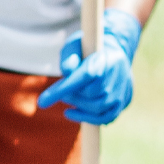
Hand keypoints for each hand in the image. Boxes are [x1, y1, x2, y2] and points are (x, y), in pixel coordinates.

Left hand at [37, 8, 141, 124]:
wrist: (114, 55)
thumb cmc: (88, 50)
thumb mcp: (75, 45)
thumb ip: (69, 56)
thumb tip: (67, 71)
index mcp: (105, 58)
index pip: (84, 76)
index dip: (64, 88)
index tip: (42, 102)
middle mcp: (117, 76)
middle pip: (90, 94)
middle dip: (71, 95)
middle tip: (62, 91)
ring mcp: (121, 91)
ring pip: (97, 108)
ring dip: (77, 106)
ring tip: (67, 97)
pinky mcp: (122, 104)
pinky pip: (105, 118)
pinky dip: (87, 118)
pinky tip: (71, 113)